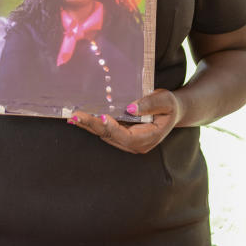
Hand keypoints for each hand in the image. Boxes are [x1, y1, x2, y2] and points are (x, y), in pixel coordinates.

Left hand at [67, 89, 183, 153]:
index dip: (112, 128)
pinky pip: (105, 131)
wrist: (172, 112)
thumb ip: (151, 103)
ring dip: (88, 126)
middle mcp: (136, 144)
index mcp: (148, 138)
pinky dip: (92, 124)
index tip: (101, 117)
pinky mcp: (122, 136)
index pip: (127, 137)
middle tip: (76, 116)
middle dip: (92, 126)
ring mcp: (128, 142)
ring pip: (105, 135)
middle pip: (111, 137)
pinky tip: (80, 118)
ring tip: (73, 117)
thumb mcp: (166, 101)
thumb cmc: (170, 106)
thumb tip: (131, 108)